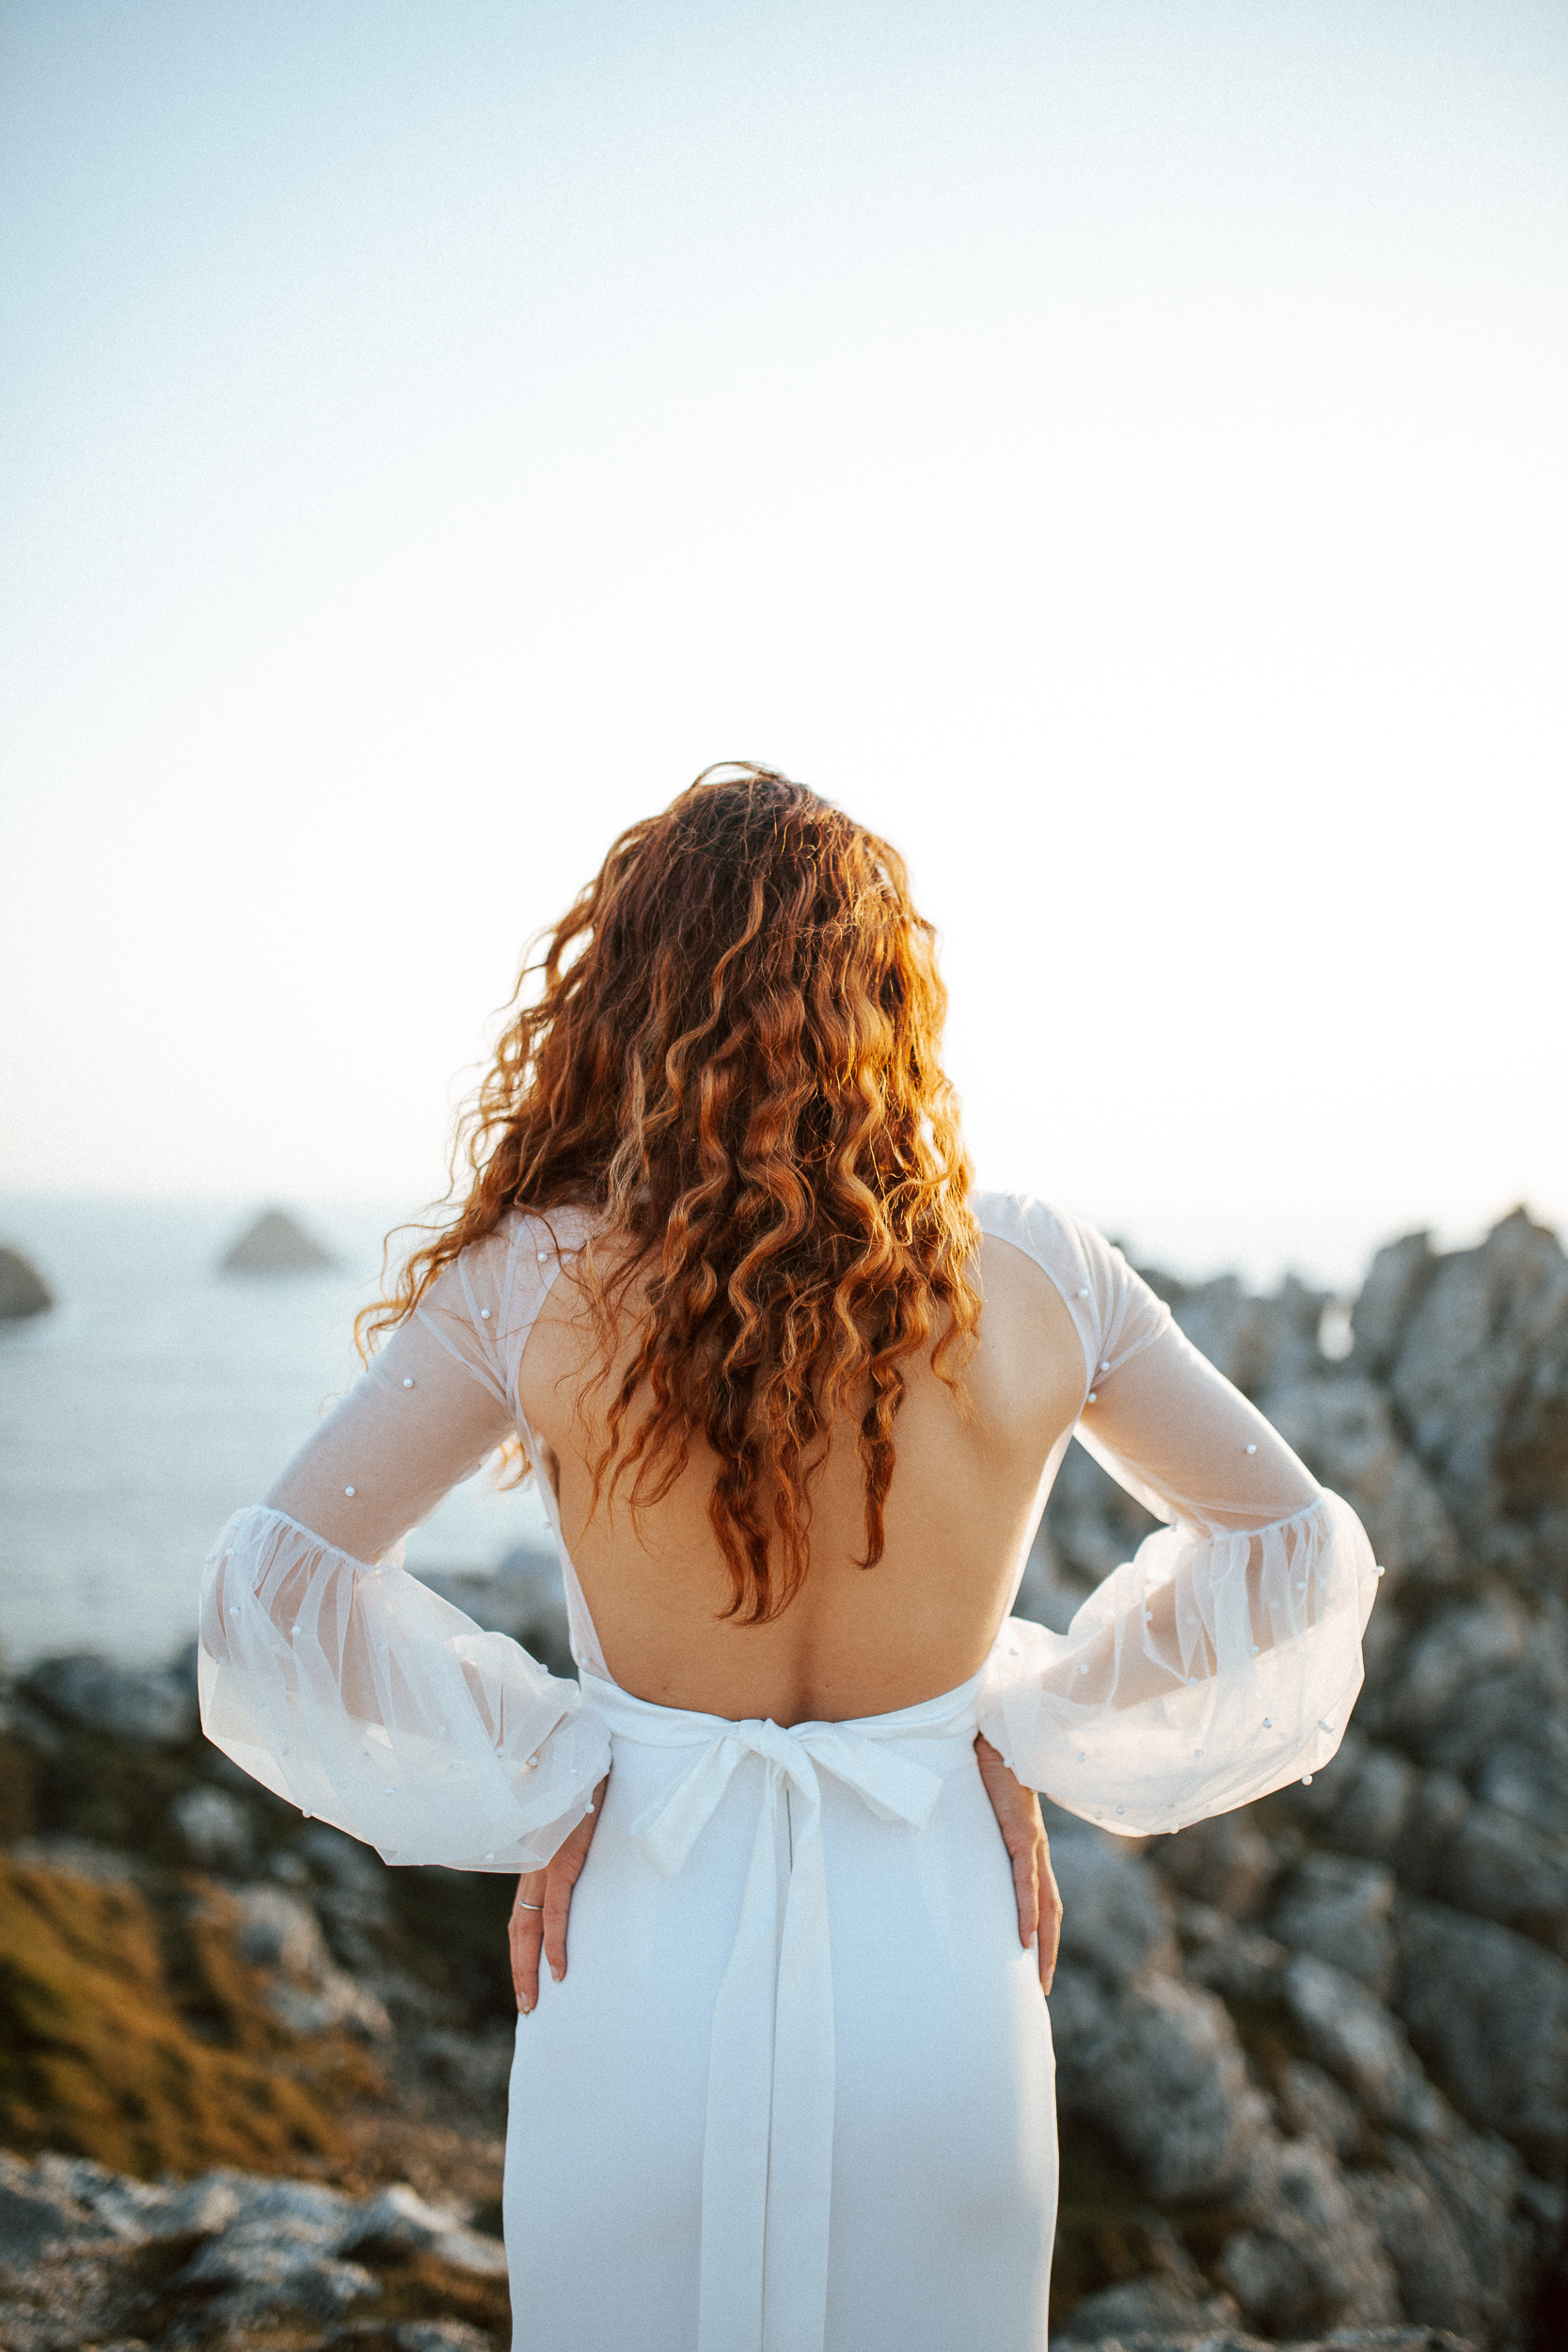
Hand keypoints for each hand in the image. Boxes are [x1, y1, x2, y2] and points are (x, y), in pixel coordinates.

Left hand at [509, 1773, 609, 2014]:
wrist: (580, 1749)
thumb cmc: (581, 1778)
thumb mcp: (573, 1816)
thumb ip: (572, 1838)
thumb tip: (588, 1851)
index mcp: (535, 1860)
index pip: (522, 1914)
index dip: (522, 1949)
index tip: (527, 1978)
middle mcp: (534, 1867)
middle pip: (519, 1930)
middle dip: (520, 1971)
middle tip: (527, 2007)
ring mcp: (545, 1865)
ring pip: (531, 1930)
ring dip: (531, 1969)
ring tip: (535, 2002)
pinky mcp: (561, 1861)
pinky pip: (556, 1913)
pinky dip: (556, 1945)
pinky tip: (561, 1971)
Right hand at [974, 1733, 1061, 1993]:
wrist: (998, 1730)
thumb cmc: (984, 1760)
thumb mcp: (980, 1803)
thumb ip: (972, 1821)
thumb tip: (946, 1835)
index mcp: (1028, 1841)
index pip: (1043, 1894)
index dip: (1043, 1927)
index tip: (1036, 1959)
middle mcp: (1036, 1847)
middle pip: (1051, 1909)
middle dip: (1049, 1950)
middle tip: (1041, 1988)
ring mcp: (1032, 1841)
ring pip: (1045, 1903)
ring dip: (1043, 1943)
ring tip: (1038, 1976)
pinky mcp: (1021, 1832)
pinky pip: (1026, 1881)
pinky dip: (1027, 1911)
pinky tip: (1024, 1937)